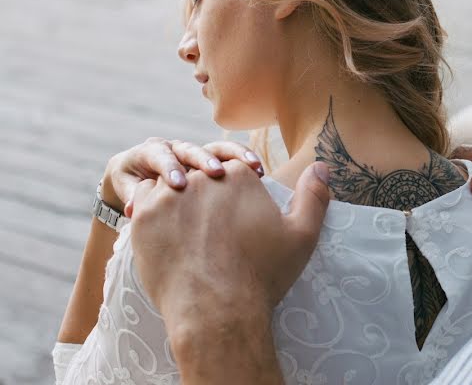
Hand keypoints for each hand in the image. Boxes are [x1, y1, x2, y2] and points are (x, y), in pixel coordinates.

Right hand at [102, 138, 263, 216]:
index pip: (229, 152)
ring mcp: (155, 165)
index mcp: (211, 163)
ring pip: (164, 156)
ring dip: (171, 168)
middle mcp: (183, 158)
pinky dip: (132, 195)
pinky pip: (130, 183)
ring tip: (179, 185)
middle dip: (206, 158)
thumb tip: (292, 202)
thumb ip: (254, 203)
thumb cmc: (201, 228)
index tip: (259, 169)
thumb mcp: (228, 215)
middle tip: (217, 173)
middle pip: (197, 149)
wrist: (150, 225)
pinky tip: (135, 211)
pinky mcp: (128, 178)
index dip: (243, 156)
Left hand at [129, 160, 330, 340]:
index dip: (235, 195)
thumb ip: (314, 196)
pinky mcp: (144, 216)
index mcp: (239, 175)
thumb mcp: (302, 235)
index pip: (233, 170)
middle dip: (204, 197)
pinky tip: (163, 231)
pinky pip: (142, 199)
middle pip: (200, 175)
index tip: (236, 221)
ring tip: (185, 231)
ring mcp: (170, 195)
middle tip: (209, 232)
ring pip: (169, 184)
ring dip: (175, 200)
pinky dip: (150, 210)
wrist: (217, 312)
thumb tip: (322, 166)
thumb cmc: (262, 275)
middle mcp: (203, 177)